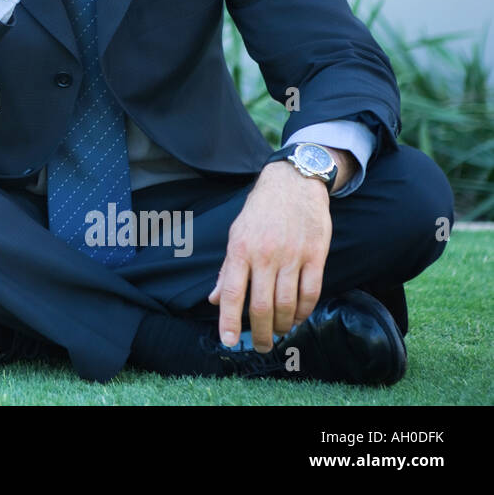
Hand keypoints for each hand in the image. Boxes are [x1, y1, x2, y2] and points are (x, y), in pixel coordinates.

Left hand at [207, 161, 332, 351]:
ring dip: (283, 325)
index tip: (228, 341)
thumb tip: (214, 299)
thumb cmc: (260, 211)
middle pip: (261, 305)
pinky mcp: (315, 255)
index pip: (232, 292)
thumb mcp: (236, 234)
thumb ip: (228, 269)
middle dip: (260, 332)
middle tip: (261, 346)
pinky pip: (311, 292)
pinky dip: (305, 311)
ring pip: (287, 304)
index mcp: (240, 249)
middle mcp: (265, 255)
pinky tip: (299, 317)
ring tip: (279, 332)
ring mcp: (292, 255)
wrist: (293, 184)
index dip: (228, 320)